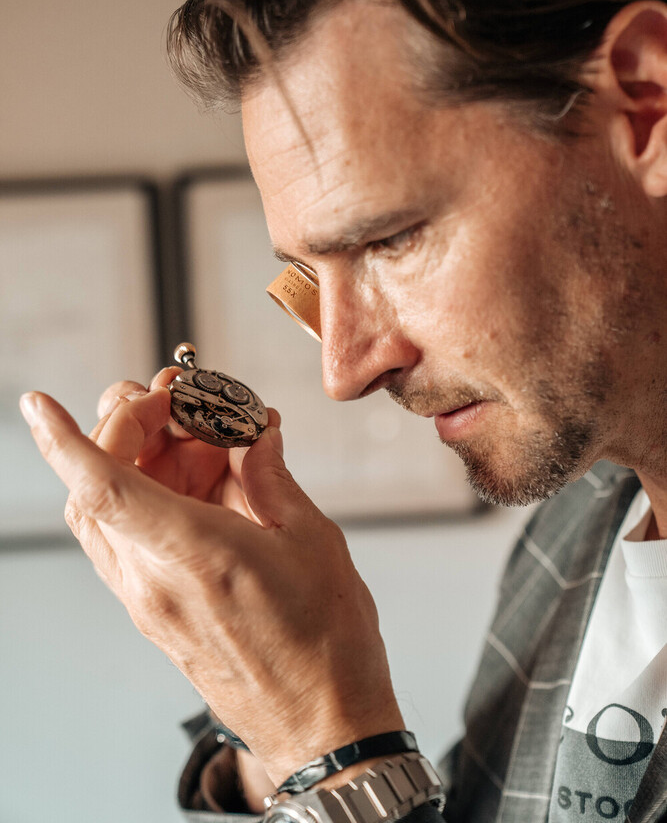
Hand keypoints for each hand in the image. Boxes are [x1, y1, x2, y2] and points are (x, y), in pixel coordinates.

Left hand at [19, 381, 403, 783]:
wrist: (322, 726)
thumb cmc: (325, 643)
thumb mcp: (311, 539)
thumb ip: (270, 478)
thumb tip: (254, 436)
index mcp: (195, 554)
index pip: (102, 487)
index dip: (64, 439)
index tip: (38, 405)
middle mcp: (155, 580)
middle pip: (100, 486)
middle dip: (126, 426)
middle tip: (177, 402)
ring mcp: (149, 601)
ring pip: (109, 512)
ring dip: (138, 459)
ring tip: (197, 436)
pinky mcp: (157, 613)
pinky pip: (133, 538)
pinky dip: (151, 494)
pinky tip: (201, 478)